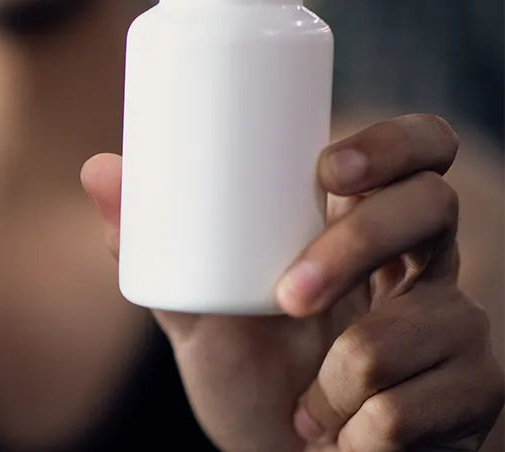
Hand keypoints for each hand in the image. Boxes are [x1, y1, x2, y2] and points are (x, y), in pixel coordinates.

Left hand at [82, 114, 503, 450]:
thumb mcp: (199, 319)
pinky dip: (357, 436)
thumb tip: (96, 169)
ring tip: (307, 407)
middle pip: (432, 208)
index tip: (328, 167)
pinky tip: (348, 441)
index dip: (396, 142)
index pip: (417, 154)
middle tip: (288, 297)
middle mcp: (425, 267)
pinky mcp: (474, 393)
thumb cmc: (251, 381)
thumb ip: (157, 251)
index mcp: (368, 230)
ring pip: (415, 324)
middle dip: (353, 248)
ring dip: (335, 387)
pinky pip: (414, 406)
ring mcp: (457, 328)